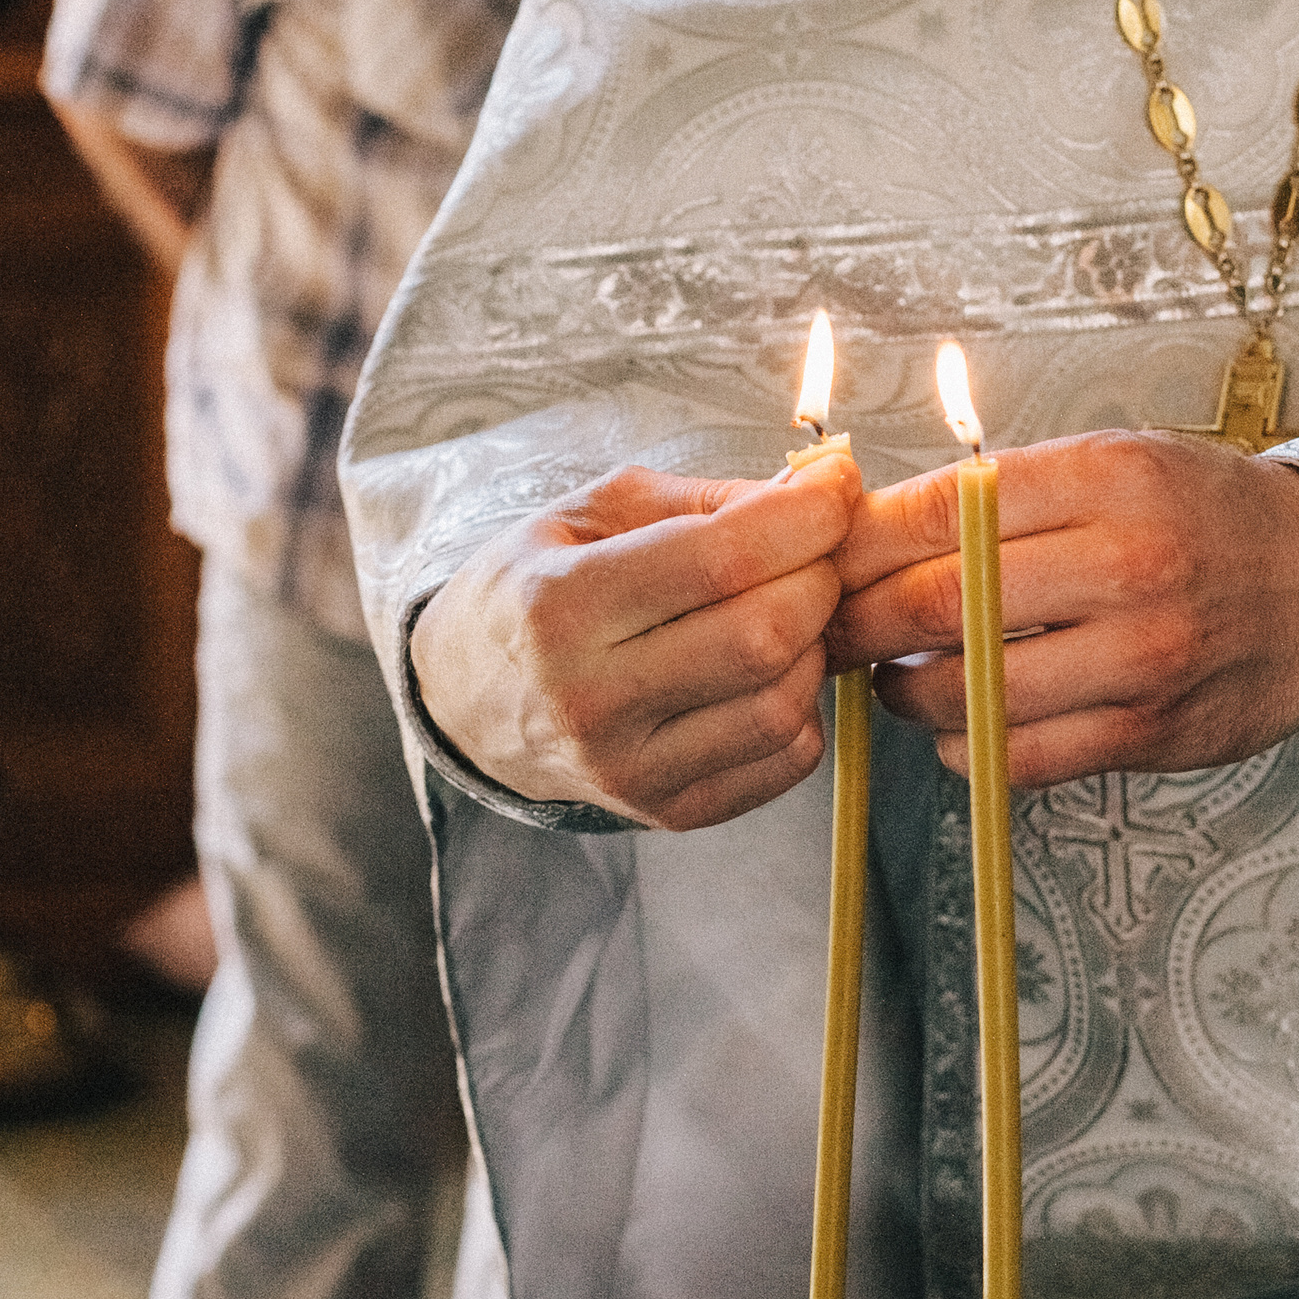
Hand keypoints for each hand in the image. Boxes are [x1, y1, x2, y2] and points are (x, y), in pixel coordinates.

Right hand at [412, 454, 858, 829]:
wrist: (467, 701)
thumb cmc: (537, 588)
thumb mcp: (590, 514)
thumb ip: (701, 499)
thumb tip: (816, 491)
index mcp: (560, 605)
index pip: (720, 559)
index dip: (803, 517)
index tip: (832, 488)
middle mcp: (590, 698)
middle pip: (764, 636)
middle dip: (817, 578)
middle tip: (811, 552)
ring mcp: (629, 768)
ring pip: (783, 704)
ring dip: (813, 646)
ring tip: (785, 611)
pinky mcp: (667, 811)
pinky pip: (784, 760)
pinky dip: (802, 706)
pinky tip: (769, 673)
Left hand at [827, 430, 1298, 787]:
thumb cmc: (1207, 517)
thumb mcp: (1117, 462)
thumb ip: (1006, 492)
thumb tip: (869, 527)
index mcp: (1108, 479)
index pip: (942, 511)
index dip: (859, 543)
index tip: (821, 560)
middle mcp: (1127, 564)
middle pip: (940, 602)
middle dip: (858, 623)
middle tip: (829, 630)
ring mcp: (1143, 657)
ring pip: (970, 690)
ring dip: (906, 691)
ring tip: (897, 676)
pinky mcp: (1151, 732)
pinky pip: (1019, 757)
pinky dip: (965, 746)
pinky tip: (961, 722)